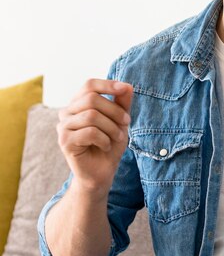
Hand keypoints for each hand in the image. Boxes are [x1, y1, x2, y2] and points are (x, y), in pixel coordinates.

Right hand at [57, 79, 132, 196]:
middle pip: (92, 99)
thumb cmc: (110, 144)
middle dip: (115, 111)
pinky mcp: (64, 141)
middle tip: (126, 123)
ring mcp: (63, 126)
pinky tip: (105, 146)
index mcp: (78, 104)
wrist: (102, 171)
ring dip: (111, 127)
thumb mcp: (120, 121)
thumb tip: (127, 86)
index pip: (89, 85)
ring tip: (116, 137)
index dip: (107, 84)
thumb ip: (122, 103)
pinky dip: (104, 139)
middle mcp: (66, 112)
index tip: (124, 89)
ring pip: (91, 115)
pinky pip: (89, 132)